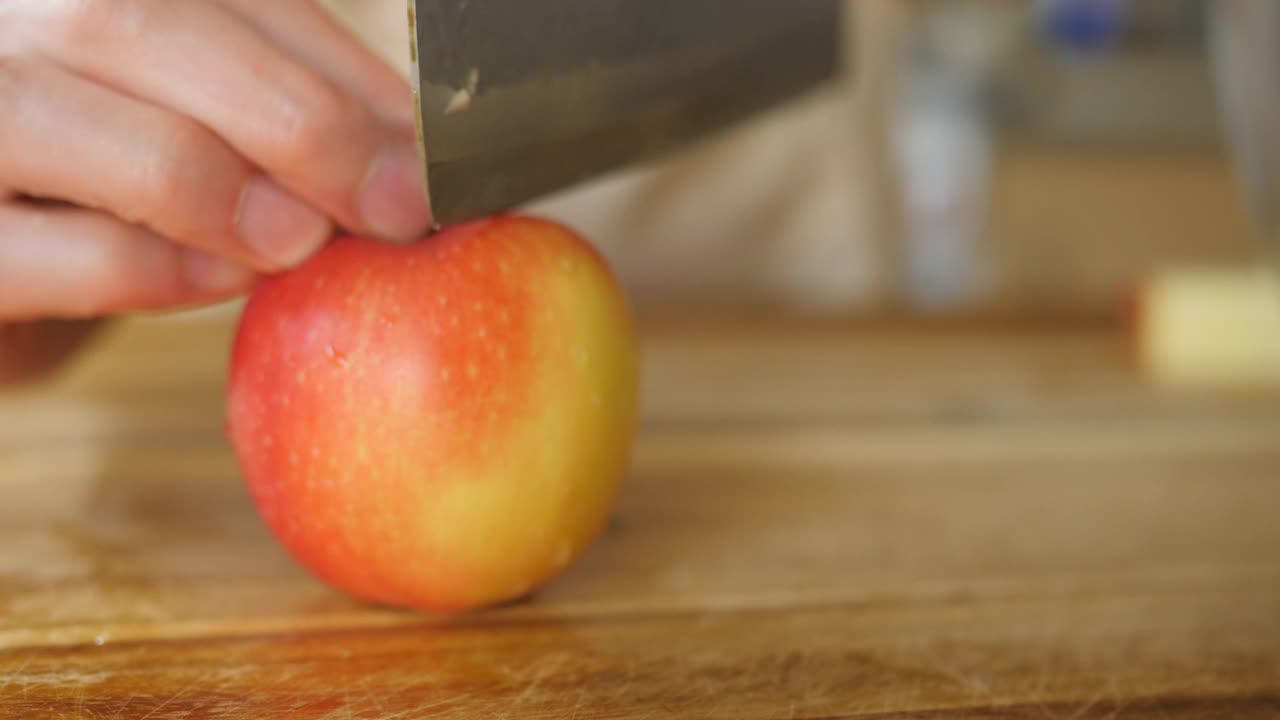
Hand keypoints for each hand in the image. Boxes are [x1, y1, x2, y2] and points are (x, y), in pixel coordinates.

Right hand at [0, 0, 431, 320]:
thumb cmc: (90, 179)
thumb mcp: (177, 115)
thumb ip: (271, 105)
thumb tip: (406, 150)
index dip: (336, 66)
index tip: (429, 151)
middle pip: (133, 18)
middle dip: (296, 118)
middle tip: (396, 205)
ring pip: (65, 111)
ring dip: (216, 183)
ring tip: (304, 241)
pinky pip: (46, 245)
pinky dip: (152, 265)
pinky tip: (224, 279)